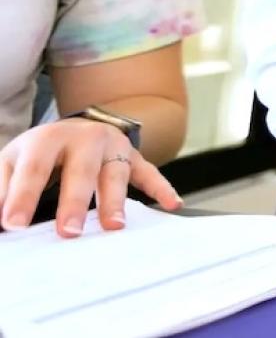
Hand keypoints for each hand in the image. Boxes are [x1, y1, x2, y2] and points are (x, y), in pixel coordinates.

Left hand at [0, 118, 180, 236]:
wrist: (75, 130)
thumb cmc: (40, 153)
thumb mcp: (12, 162)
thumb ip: (1, 187)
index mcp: (47, 139)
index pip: (33, 169)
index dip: (22, 197)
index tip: (13, 225)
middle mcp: (84, 138)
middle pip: (80, 171)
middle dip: (74, 203)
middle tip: (68, 232)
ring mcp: (112, 147)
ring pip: (116, 173)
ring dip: (115, 200)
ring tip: (113, 226)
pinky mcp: (133, 157)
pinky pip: (149, 173)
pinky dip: (162, 188)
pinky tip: (171, 204)